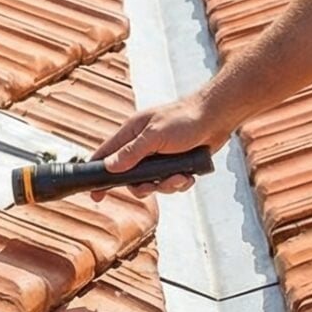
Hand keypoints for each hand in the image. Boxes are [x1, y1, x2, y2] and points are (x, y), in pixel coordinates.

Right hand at [94, 93, 231, 196]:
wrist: (217, 118)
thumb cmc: (185, 119)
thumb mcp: (155, 136)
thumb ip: (132, 152)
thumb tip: (110, 167)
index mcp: (132, 133)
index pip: (107, 154)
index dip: (99, 173)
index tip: (95, 194)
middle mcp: (143, 146)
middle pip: (131, 177)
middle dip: (143, 186)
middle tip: (152, 186)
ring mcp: (159, 156)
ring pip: (152, 183)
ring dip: (166, 185)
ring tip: (180, 176)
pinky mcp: (175, 164)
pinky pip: (170, 182)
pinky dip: (179, 182)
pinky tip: (189, 175)